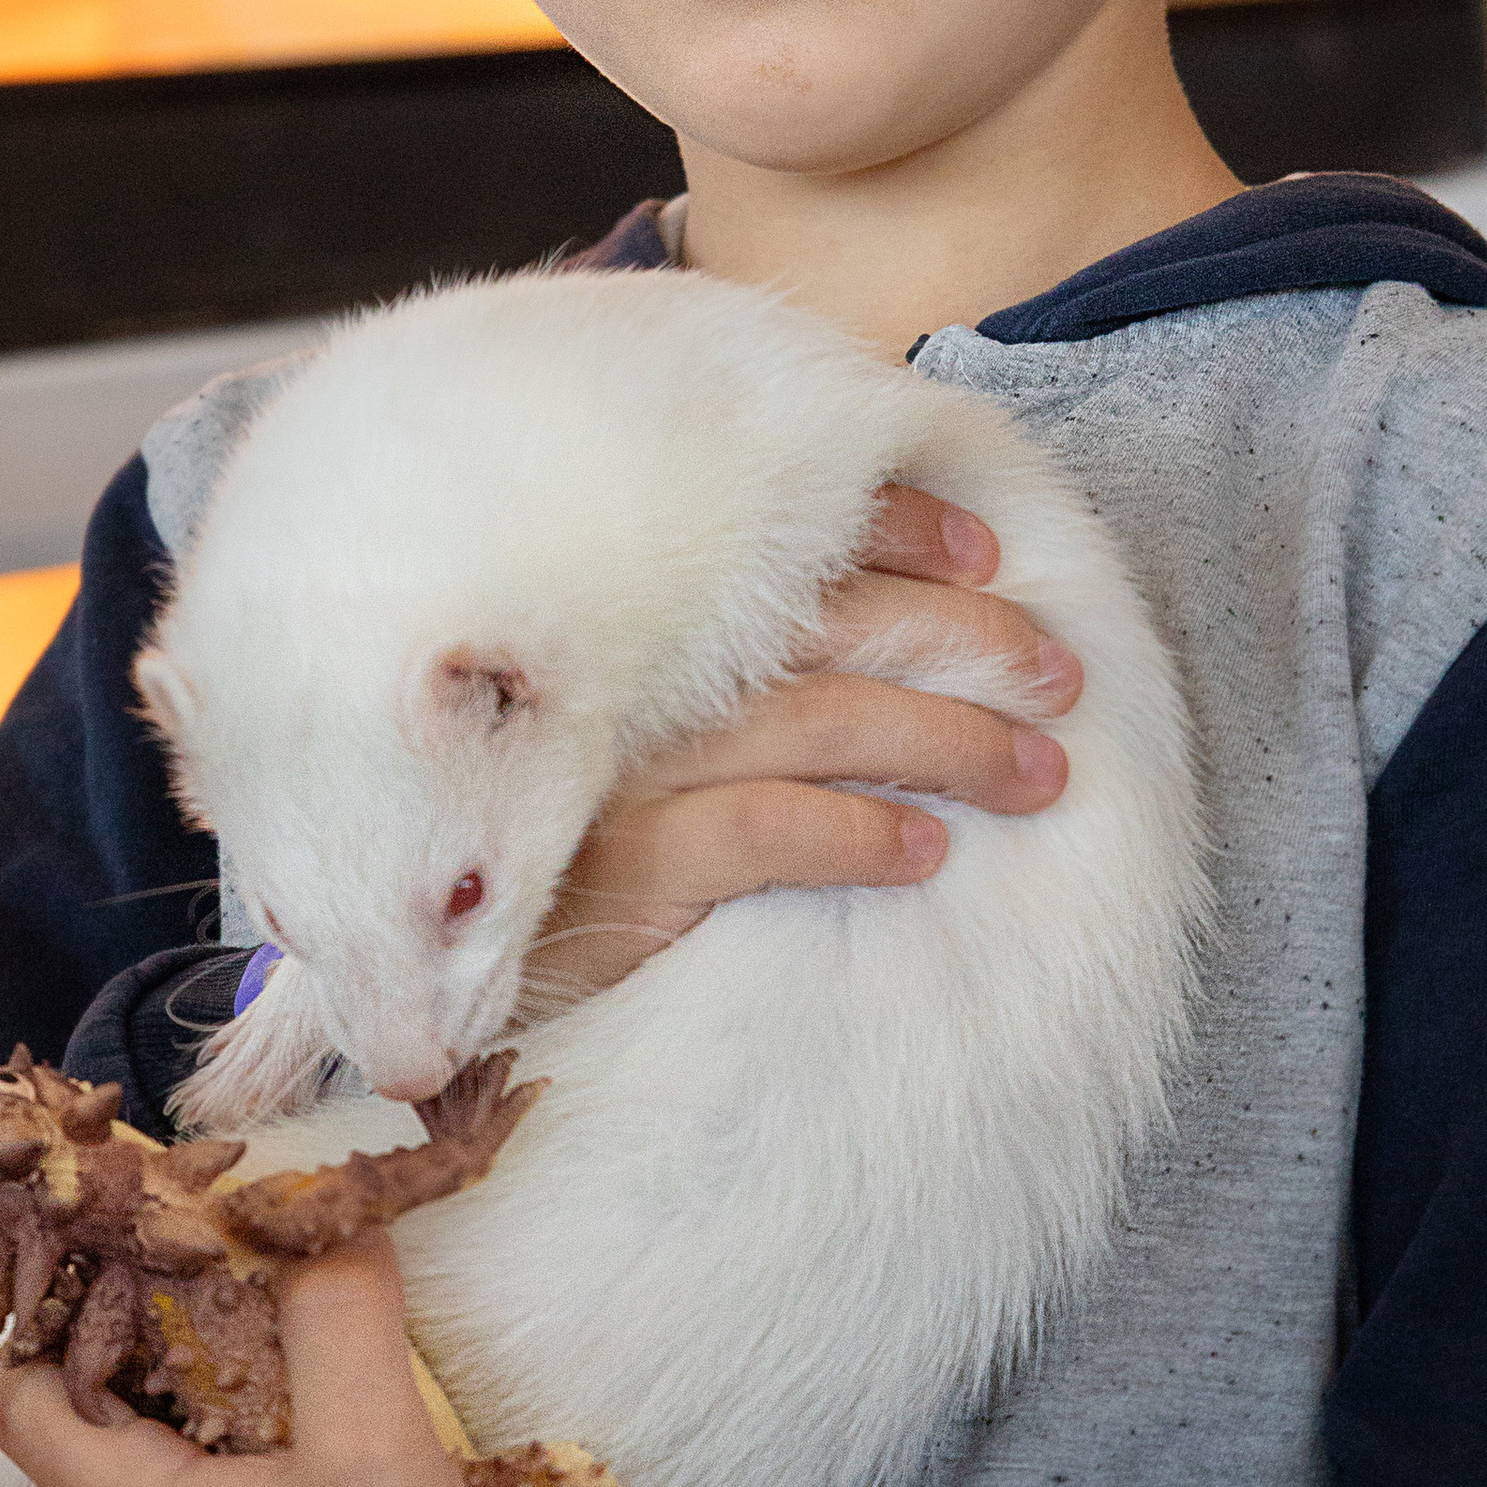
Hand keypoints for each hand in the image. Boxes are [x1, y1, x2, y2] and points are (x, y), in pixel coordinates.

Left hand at [0, 1240, 648, 1486]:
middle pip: (43, 1476)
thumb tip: (318, 1207)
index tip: (110, 1264)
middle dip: (84, 1391)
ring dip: (104, 1479)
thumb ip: (340, 1308)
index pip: (21, 1405)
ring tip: (180, 1422)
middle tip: (163, 1322)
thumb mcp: (380, 1439)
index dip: (44, 1326)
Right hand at [524, 482, 1079, 1008]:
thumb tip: (864, 626)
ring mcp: (627, 763)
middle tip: (1059, 676)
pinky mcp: (623, 860)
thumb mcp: (612, 720)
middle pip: (834, 624)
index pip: (786, 543)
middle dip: (966, 639)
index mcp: (639, 617)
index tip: (990, 553)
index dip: (899, 533)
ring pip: (825, 718)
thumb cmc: (536, 828)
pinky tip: (926, 853)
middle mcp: (634, 671)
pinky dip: (860, 832)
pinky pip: (769, 829)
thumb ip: (709, 665)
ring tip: (1037, 775)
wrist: (427, 953)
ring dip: (951, 741)